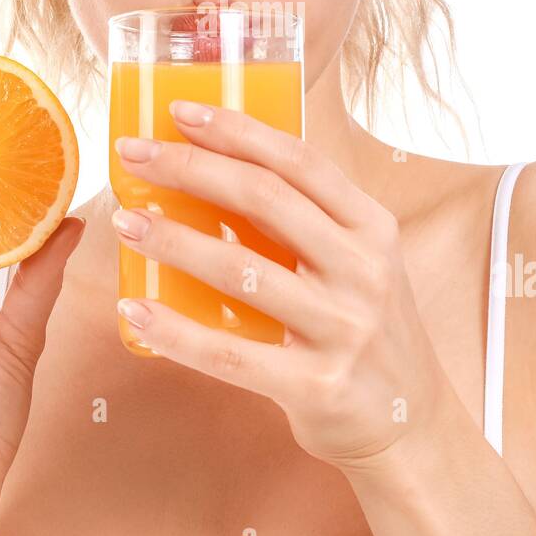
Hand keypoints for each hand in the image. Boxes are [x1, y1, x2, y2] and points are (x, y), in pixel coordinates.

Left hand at [110, 101, 456, 472]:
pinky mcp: (316, 385)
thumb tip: (212, 172)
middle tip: (133, 155)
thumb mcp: (358, 261)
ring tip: (125, 221)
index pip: (298, 160)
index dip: (236, 130)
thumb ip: (305, 222)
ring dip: (172, 241)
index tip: (179, 111)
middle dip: (190, 168)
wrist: (410, 424)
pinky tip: (135, 309)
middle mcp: (363, 270)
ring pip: (239, 270)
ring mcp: (342, 329)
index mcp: (372, 227)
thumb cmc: (365, 328)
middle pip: (263, 199)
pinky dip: (175, 330)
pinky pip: (228, 353)